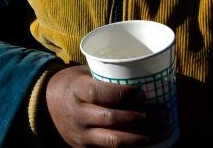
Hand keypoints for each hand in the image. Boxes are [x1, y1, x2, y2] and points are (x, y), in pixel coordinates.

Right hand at [45, 65, 169, 146]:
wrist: (48, 102)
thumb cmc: (76, 83)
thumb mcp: (86, 73)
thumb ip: (108, 76)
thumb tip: (148, 71)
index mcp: (76, 90)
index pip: (98, 94)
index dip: (122, 94)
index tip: (143, 92)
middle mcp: (77, 114)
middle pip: (111, 119)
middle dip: (142, 117)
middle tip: (163, 111)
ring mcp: (81, 134)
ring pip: (114, 141)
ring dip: (143, 137)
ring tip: (164, 129)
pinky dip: (133, 147)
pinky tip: (150, 142)